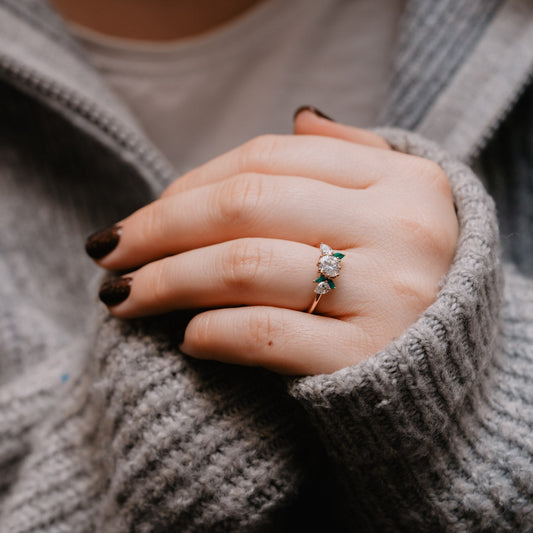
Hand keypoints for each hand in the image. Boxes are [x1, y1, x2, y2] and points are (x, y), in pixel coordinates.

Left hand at [86, 109, 458, 374]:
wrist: (449, 374)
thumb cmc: (406, 282)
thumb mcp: (399, 203)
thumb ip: (351, 154)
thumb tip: (298, 116)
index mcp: (404, 178)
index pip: (269, 158)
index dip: (190, 183)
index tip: (145, 214)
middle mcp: (403, 227)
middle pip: (246, 205)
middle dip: (159, 228)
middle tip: (109, 252)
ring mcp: (389, 293)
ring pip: (243, 266)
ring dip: (166, 281)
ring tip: (123, 297)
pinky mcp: (367, 358)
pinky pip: (264, 332)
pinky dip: (211, 332)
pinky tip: (186, 338)